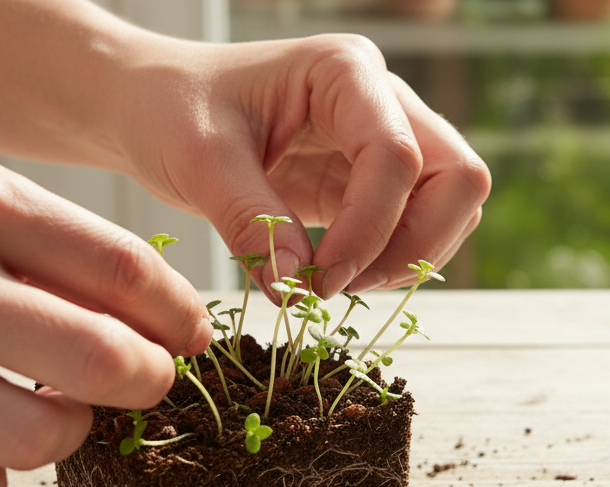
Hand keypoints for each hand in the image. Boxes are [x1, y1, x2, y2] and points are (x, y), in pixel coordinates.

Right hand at [0, 137, 210, 486]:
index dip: (181, 316)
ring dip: (66, 434)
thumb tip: (160, 315)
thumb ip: (55, 245)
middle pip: (100, 361)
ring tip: (47, 406)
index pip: (122, 270)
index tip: (191, 336)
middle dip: (147, 380)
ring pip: (37, 440)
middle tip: (140, 378)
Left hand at [105, 33, 490, 299]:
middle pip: (459, 177)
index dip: (369, 228)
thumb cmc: (169, 109)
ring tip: (333, 284)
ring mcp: (385, 138)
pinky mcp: (371, 180)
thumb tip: (297, 291)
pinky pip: (418, 225)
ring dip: (408, 257)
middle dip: (414, 244)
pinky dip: (392, 261)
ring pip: (452, 205)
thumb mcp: (199, 161)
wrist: (151, 107)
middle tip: (342, 285)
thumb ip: (252, 222)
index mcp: (344, 72)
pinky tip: (335, 276)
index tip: (317, 280)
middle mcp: (382, 99)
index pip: (397, 156)